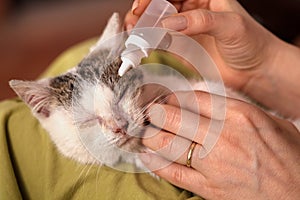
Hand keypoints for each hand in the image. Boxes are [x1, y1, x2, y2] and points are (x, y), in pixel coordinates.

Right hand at [125, 0, 277, 89]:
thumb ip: (201, 21)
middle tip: (134, 23)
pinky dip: (150, 46)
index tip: (141, 7)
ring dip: (143, 30)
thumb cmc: (252, 43)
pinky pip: (162, 45)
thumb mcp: (231, 26)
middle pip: (160, 6)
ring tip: (134, 36)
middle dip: (144, 13)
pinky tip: (142, 49)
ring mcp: (185, 31)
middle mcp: (192, 12)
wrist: (256, 72)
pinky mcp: (183, 50)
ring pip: (157, 25)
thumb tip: (169, 23)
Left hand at [140, 91, 299, 198]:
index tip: (166, 100)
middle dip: (155, 114)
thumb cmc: (289, 158)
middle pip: (172, 117)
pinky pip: (172, 173)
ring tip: (147, 133)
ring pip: (166, 143)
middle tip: (151, 115)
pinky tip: (146, 156)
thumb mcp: (270, 123)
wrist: (299, 195)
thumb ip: (238, 110)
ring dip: (151, 136)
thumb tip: (209, 103)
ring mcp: (214, 164)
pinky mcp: (209, 189)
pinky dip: (155, 163)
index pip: (192, 97)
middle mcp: (223, 136)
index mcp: (239, 115)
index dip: (172, 97)